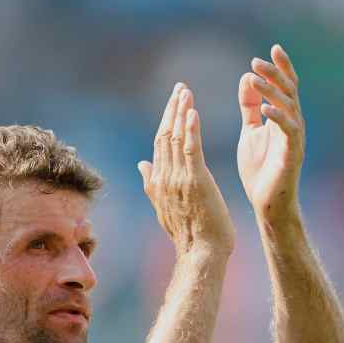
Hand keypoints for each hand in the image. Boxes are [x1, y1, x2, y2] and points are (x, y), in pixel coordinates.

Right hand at [139, 84, 235, 255]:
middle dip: (172, 109)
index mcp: (159, 181)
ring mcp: (178, 179)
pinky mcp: (196, 182)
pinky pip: (191, 150)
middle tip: (180, 88)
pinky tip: (192, 111)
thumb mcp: (165, 207)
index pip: (160, 143)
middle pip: (165, 135)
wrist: (201, 254)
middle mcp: (164, 177)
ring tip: (186, 92)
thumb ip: (152, 183)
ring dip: (181, 112)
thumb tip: (142, 163)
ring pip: (176, 138)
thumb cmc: (190, 235)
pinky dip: (191, 129)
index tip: (174, 101)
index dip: (166, 120)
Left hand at [237, 45, 304, 222]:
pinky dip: (278, 118)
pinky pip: (289, 131)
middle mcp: (292, 125)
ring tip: (256, 78)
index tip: (272, 48)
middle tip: (257, 60)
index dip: (281, 68)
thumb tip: (247, 78)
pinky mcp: (292, 154)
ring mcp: (295, 139)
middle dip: (275, 74)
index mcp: (282, 118)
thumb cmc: (260, 170)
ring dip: (272, 91)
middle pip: (289, 91)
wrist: (266, 204)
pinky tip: (265, 109)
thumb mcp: (250, 132)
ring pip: (289, 107)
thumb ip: (249, 107)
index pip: (285, 87)